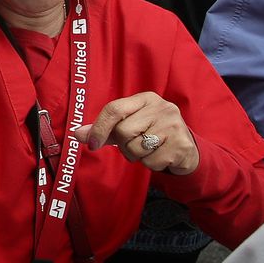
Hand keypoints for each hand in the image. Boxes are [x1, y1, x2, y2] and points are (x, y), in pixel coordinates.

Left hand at [72, 92, 199, 174]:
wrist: (186, 150)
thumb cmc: (151, 134)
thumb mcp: (129, 126)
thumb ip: (104, 129)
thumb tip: (77, 134)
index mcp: (146, 99)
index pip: (114, 109)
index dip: (99, 128)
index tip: (92, 145)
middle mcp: (162, 108)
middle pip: (123, 131)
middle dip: (123, 145)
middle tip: (134, 145)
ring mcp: (174, 126)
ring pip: (136, 148)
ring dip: (137, 156)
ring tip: (148, 150)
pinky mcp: (182, 145)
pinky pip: (152, 162)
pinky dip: (151, 164)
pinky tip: (161, 156)